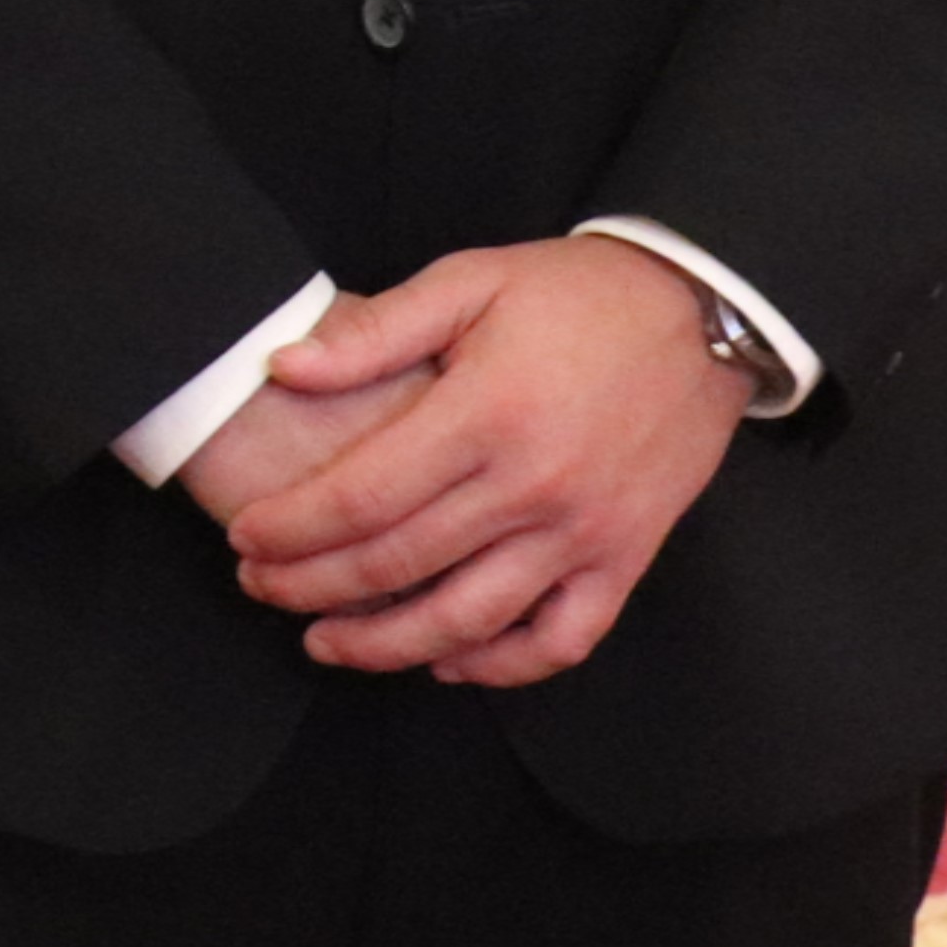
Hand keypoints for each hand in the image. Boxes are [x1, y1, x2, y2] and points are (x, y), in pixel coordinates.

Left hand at [212, 238, 754, 689]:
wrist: (702, 314)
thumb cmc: (576, 294)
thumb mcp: (470, 280)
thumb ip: (376, 332)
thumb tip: (285, 368)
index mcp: (486, 412)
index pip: (364, 496)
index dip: (294, 527)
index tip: (244, 538)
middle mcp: (533, 485)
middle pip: (399, 564)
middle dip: (312, 586)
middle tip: (260, 587)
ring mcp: (585, 532)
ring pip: (468, 620)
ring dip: (385, 644)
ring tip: (324, 641)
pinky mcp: (626, 560)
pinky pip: (559, 640)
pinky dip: (499, 665)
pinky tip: (445, 658)